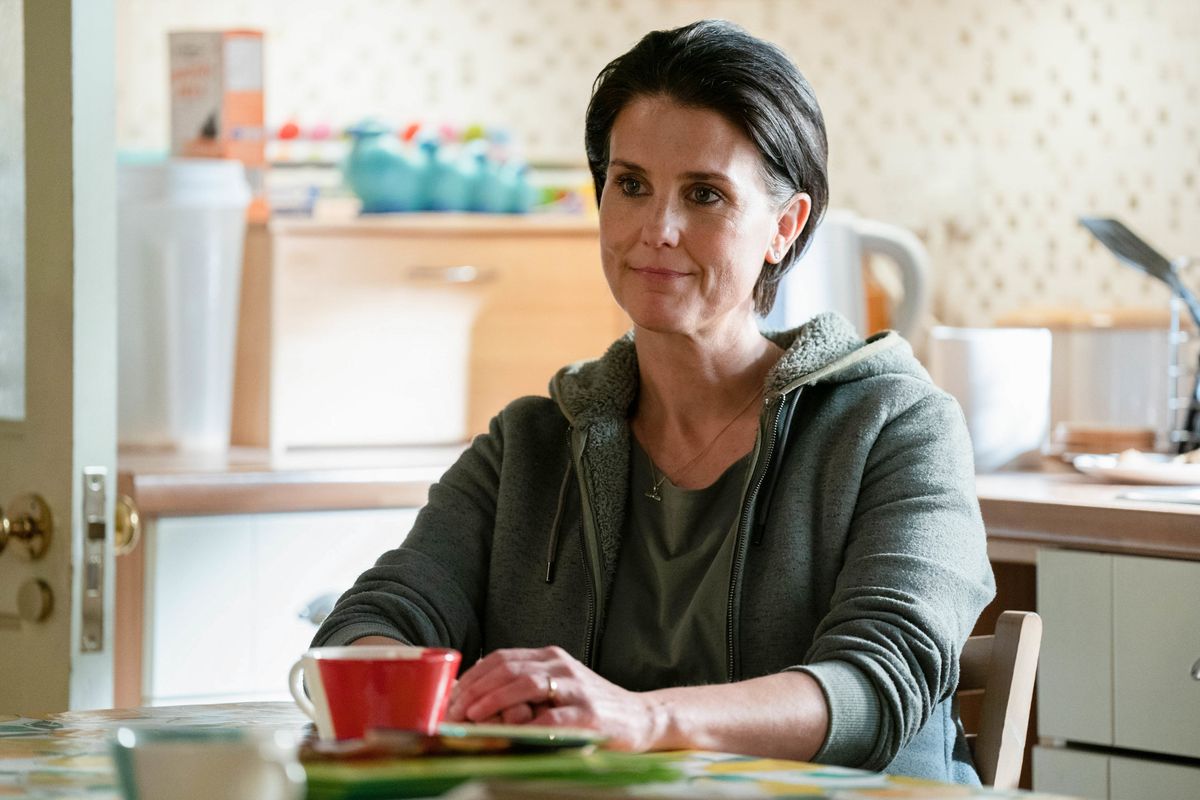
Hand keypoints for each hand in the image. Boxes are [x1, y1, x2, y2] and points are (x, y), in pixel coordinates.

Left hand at [444, 646, 661, 750]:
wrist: (640, 718)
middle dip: (476, 689)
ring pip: (526, 684)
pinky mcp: (588, 715)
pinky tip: (509, 734)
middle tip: (454, 709)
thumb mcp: (557, 688)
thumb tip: (475, 699)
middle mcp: (562, 666)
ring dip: (494, 700)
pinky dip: (526, 726)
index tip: (451, 696)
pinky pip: (551, 718)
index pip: (502, 658)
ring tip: (473, 715)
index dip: (472, 676)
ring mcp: (576, 688)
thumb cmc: (591, 707)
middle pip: (508, 668)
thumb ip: (526, 688)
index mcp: (550, 657)